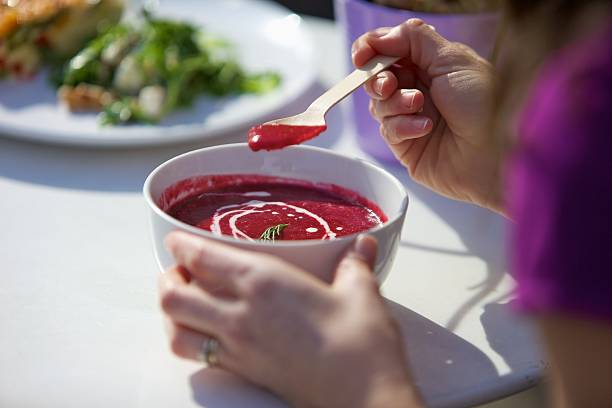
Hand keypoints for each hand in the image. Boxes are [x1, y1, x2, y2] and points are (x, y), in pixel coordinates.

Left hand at [158, 231, 422, 407]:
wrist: (364, 397)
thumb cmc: (361, 345)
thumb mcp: (361, 293)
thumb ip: (354, 264)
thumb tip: (363, 246)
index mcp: (264, 283)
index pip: (202, 258)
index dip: (181, 245)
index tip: (175, 239)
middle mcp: (241, 315)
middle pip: (174, 296)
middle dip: (167, 278)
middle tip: (177, 268)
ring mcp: (239, 348)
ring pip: (176, 332)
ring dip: (170, 314)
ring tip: (180, 301)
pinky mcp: (245, 373)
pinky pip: (198, 357)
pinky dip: (188, 341)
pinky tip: (204, 334)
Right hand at [353, 19, 502, 212]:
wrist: (497, 152)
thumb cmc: (485, 104)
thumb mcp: (452, 59)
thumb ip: (413, 40)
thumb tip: (380, 37)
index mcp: (432, 64)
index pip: (390, 50)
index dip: (371, 49)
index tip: (362, 54)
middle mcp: (420, 89)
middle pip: (377, 78)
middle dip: (378, 78)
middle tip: (390, 84)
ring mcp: (412, 118)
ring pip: (378, 104)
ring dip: (395, 103)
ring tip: (419, 105)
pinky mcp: (407, 146)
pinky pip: (388, 130)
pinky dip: (403, 126)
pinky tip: (426, 128)